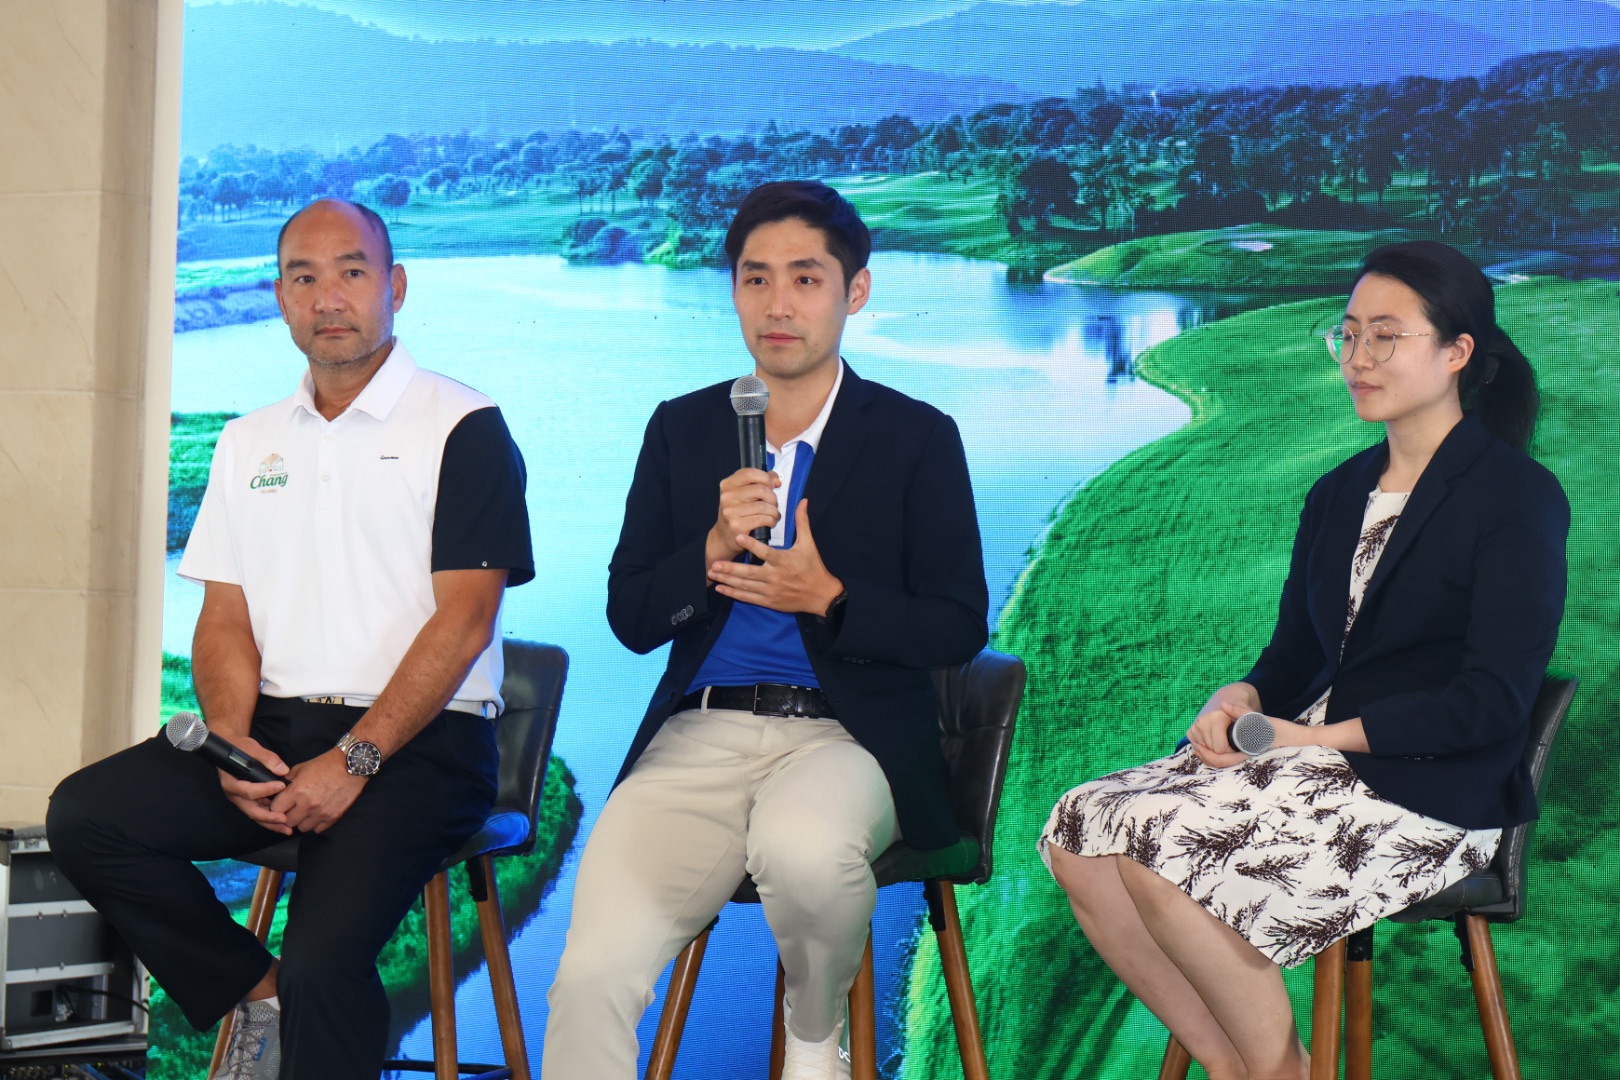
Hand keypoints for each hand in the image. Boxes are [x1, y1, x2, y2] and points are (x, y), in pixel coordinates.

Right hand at [219, 735, 291, 833]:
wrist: (231, 749)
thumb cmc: (239, 748)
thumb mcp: (252, 748)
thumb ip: (267, 758)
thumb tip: (283, 770)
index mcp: (231, 783)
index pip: (248, 791)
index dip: (264, 790)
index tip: (281, 786)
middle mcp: (235, 795)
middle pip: (251, 810)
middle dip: (268, 817)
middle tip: (285, 820)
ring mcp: (242, 800)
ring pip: (256, 815)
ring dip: (271, 823)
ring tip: (287, 829)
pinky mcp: (249, 801)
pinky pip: (259, 812)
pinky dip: (270, 818)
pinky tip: (283, 823)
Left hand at [270, 749, 368, 833]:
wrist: (351, 765)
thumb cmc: (325, 764)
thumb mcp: (301, 768)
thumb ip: (287, 781)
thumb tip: (277, 790)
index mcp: (297, 791)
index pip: (276, 809)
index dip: (277, 807)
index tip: (281, 804)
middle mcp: (307, 804)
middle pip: (288, 822)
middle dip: (288, 815)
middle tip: (294, 808)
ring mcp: (321, 813)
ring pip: (302, 828)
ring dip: (302, 821)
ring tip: (307, 812)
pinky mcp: (333, 817)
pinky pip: (317, 829)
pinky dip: (316, 824)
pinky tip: (318, 814)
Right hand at [706, 467, 780, 562]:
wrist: (724, 536)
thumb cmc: (737, 513)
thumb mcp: (743, 494)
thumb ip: (758, 482)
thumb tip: (776, 479)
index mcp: (727, 485)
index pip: (750, 473)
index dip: (766, 478)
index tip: (773, 485)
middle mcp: (727, 496)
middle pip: (761, 489)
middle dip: (773, 498)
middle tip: (774, 504)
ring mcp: (730, 511)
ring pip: (764, 506)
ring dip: (774, 511)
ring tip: (774, 515)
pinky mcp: (737, 525)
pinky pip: (763, 519)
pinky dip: (771, 520)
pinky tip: (770, 522)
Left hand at [708, 499, 843, 615]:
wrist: (820, 595)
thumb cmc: (813, 567)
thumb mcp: (808, 544)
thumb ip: (801, 522)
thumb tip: (802, 501)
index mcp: (783, 561)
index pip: (765, 552)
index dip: (751, 545)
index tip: (738, 536)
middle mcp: (774, 577)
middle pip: (749, 573)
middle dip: (730, 569)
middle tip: (714, 563)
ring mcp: (770, 591)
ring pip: (745, 585)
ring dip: (727, 579)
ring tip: (712, 573)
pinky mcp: (768, 601)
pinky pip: (748, 597)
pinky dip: (733, 593)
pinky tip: (720, 588)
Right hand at [1185, 700, 1261, 769]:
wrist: (1228, 703)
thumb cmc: (1240, 713)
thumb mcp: (1247, 714)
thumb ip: (1242, 712)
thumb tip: (1224, 706)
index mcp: (1215, 718)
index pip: (1221, 750)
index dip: (1233, 754)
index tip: (1241, 749)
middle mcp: (1202, 722)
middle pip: (1213, 754)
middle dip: (1226, 757)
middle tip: (1235, 750)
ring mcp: (1194, 728)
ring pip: (1206, 755)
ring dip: (1218, 756)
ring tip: (1227, 748)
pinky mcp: (1190, 733)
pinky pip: (1200, 753)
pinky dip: (1209, 755)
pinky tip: (1217, 748)